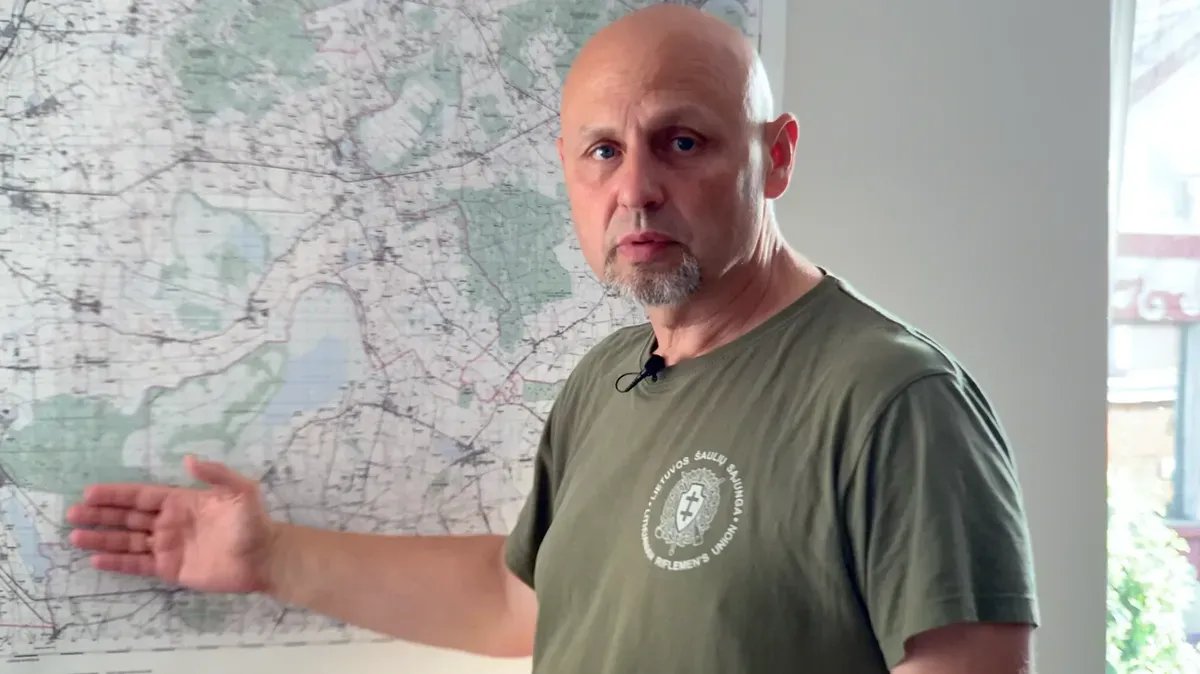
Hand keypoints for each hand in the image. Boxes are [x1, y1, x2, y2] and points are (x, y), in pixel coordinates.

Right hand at [66, 455, 277, 593]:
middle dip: (101, 515)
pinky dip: (118, 563)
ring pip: (128, 541)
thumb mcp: (241, 491)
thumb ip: (216, 474)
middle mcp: (170, 522)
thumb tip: (187, 458)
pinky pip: (139, 564)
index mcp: (182, 501)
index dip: (116, 494)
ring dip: (102, 539)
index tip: (89, 493)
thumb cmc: (254, 522)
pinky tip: (96, 560)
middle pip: (128, 517)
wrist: (266, 558)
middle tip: (72, 514)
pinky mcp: (171, 569)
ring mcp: (169, 546)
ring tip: (75, 537)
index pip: (141, 496)